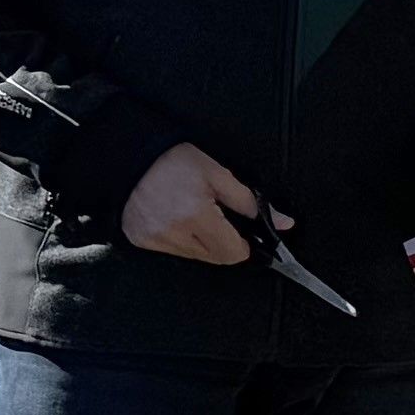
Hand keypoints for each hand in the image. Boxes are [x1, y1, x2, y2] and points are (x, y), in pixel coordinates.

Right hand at [124, 142, 267, 266]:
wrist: (131, 156)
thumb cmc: (175, 162)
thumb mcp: (219, 175)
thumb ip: (251, 203)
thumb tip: (283, 223)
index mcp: (196, 216)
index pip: (231, 253)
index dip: (245, 247)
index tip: (246, 237)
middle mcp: (172, 233)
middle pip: (213, 258)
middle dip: (224, 244)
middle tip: (220, 220)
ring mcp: (153, 239)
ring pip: (192, 256)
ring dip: (202, 243)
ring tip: (195, 214)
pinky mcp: (139, 240)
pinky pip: (170, 250)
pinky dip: (179, 239)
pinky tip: (176, 218)